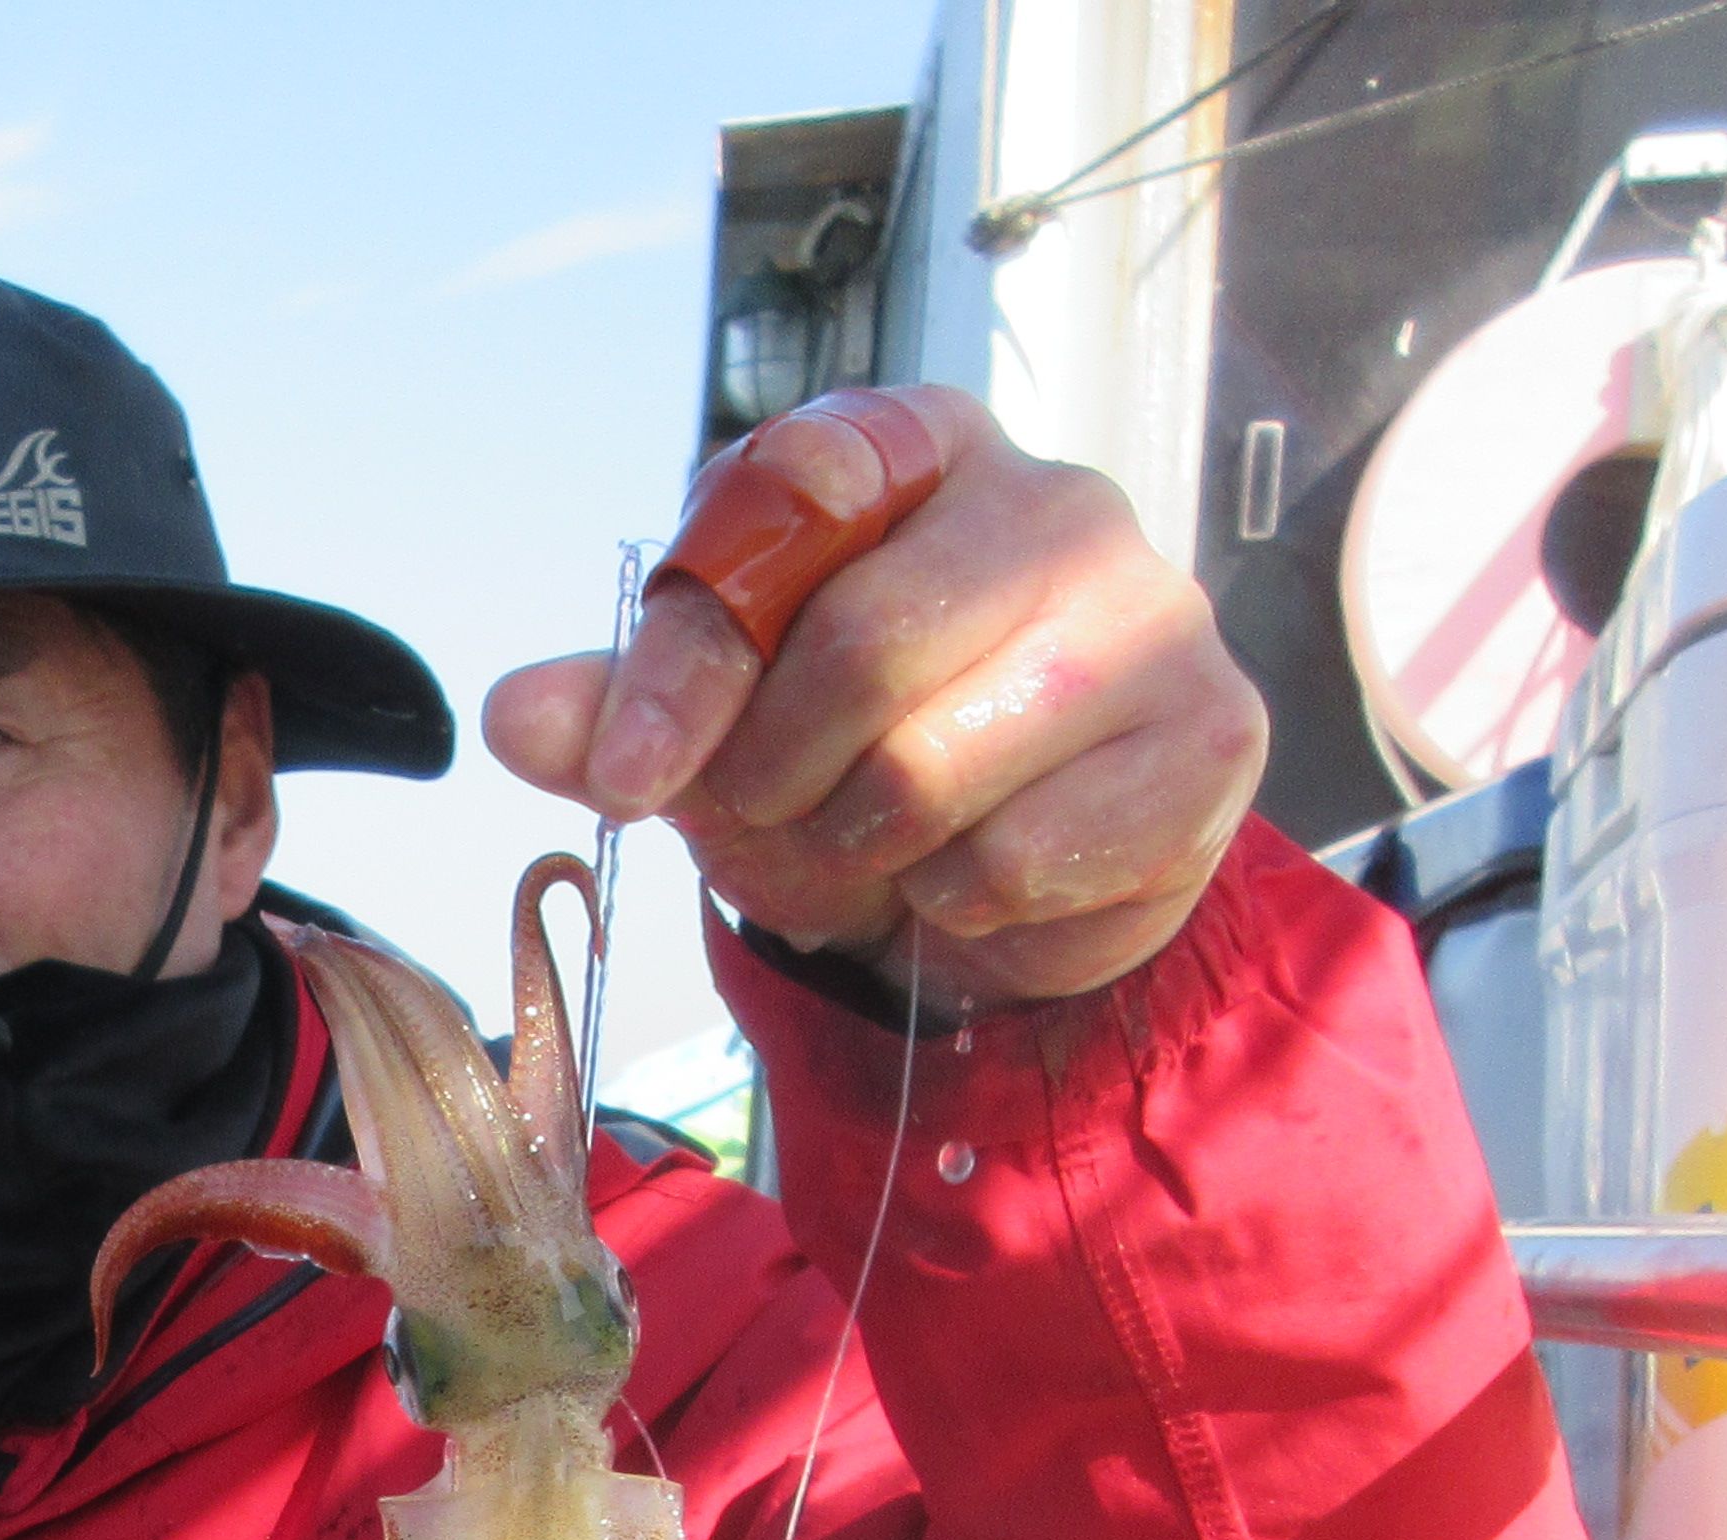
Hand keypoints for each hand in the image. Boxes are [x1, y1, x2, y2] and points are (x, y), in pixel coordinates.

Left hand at [481, 387, 1264, 1014]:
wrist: (1010, 869)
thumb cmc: (853, 758)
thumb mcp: (718, 726)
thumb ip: (624, 710)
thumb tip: (518, 713)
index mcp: (917, 447)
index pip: (793, 492)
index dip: (697, 648)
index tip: (633, 772)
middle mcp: (1052, 501)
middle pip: (863, 648)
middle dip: (774, 778)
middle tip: (770, 821)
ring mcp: (1151, 616)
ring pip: (932, 772)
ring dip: (858, 853)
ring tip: (874, 851)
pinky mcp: (1207, 740)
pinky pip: (1014, 860)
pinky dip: (955, 905)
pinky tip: (972, 879)